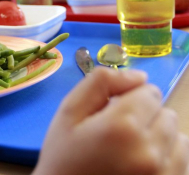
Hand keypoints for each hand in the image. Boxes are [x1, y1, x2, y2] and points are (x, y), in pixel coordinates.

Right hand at [33, 67, 188, 174]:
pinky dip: (166, 157)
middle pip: (165, 112)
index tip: (111, 113)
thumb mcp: (68, 112)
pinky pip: (182, 159)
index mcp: (122, 126)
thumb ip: (99, 82)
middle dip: (144, 116)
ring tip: (130, 151)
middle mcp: (150, 150)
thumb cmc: (64, 156)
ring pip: (177, 135)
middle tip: (117, 134)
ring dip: (157, 136)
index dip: (129, 98)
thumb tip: (139, 76)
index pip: (149, 91)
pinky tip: (141, 164)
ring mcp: (164, 173)